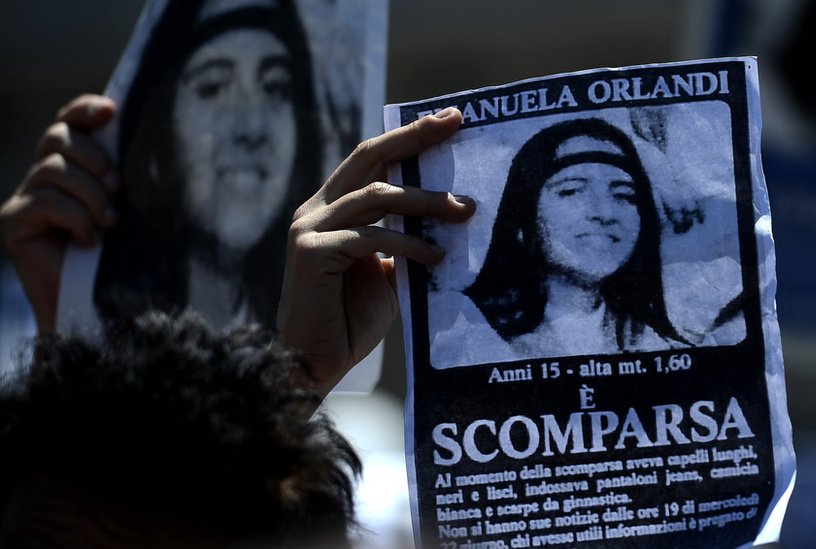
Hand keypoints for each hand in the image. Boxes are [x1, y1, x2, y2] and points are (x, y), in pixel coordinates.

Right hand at [0, 95, 118, 331]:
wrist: (98, 308)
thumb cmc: (123, 257)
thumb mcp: (130, 208)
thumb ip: (125, 176)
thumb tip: (151, 140)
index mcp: (72, 167)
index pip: (69, 122)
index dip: (85, 109)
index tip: (112, 111)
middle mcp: (42, 177)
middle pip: (58, 137)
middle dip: (95, 159)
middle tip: (119, 189)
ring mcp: (24, 198)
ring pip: (53, 168)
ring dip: (90, 195)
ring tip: (109, 223)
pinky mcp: (12, 221)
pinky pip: (45, 201)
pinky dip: (76, 218)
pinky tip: (89, 241)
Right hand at [278, 107, 474, 392]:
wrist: (312, 365)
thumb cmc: (349, 322)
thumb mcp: (385, 273)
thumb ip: (402, 242)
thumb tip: (446, 220)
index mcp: (331, 209)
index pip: (371, 159)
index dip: (408, 137)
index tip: (448, 120)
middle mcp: (315, 211)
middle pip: (369, 157)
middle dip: (414, 138)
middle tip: (454, 124)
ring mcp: (309, 229)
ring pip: (377, 196)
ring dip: (426, 201)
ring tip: (465, 212)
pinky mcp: (312, 253)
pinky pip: (372, 237)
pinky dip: (409, 243)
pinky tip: (436, 256)